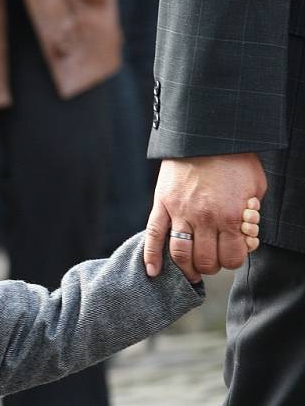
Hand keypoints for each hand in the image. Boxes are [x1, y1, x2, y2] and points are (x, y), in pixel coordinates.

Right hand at [144, 153, 266, 280]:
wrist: (208, 134)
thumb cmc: (235, 159)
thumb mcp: (255, 187)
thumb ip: (250, 214)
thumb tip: (245, 235)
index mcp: (231, 216)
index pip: (233, 256)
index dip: (234, 259)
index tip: (233, 254)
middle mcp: (205, 218)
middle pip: (206, 260)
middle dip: (212, 265)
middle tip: (212, 260)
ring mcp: (180, 213)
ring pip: (180, 253)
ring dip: (187, 267)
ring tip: (191, 270)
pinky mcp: (162, 205)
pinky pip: (153, 235)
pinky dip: (151, 256)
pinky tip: (153, 271)